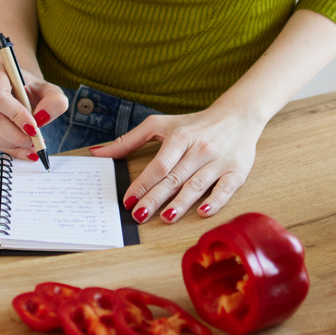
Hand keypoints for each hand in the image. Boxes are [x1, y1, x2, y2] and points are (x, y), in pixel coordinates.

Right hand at [0, 58, 66, 158]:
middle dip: (14, 135)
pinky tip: (19, 147)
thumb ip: (55, 102)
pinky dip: (4, 146)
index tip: (33, 129)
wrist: (21, 89)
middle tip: (34, 141)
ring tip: (28, 145)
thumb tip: (42, 118)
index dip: (15, 115)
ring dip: (8, 143)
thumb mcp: (52, 92)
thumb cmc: (34, 89)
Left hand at [95, 101, 268, 223]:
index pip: (159, 165)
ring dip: (181, 203)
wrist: (238, 116)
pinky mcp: (237, 171)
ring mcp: (218, 161)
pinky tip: (202, 212)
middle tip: (139, 215)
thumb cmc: (195, 124)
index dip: (143, 183)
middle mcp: (199, 149)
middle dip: (156, 198)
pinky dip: (215, 201)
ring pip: (196, 185)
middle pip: (174, 178)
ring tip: (166, 218)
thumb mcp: (161, 125)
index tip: (128, 200)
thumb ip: (129, 140)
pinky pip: (225, 188)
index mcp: (180, 137)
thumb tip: (97, 153)